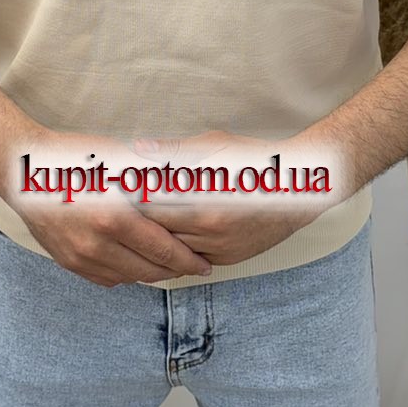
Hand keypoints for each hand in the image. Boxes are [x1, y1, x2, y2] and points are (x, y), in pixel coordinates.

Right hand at [0, 126, 215, 287]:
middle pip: (150, 270)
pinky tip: (139, 262)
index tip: (205, 264)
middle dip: (177, 271)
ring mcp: (81, 257)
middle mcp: (97, 244)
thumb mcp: (119, 165)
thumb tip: (195, 189)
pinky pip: (107, 278)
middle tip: (194, 267)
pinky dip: (127, 273)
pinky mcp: (69, 262)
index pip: (165, 250)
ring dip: (152, 273)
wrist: (24, 172)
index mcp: (115, 218)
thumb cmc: (74, 160)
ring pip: (130, 277)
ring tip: (170, 265)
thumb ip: (155, 183)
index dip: (189, 260)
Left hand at [129, 128, 343, 266]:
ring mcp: (218, 248)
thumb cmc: (256, 162)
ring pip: (168, 251)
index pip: (151, 203)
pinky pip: (188, 260)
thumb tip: (138, 147)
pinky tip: (155, 239)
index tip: (108, 189)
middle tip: (108, 208)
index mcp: (204, 197)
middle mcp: (210, 229)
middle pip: (155, 230)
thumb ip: (174, 150)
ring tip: (124, 225)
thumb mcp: (217, 146)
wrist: (299, 191)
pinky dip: (170, 251)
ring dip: (148, 239)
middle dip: (132, 220)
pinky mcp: (226, 260)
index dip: (127, 197)